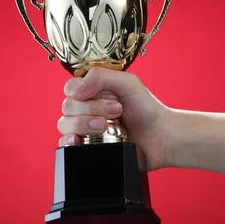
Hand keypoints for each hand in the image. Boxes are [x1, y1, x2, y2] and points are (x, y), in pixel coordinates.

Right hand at [57, 67, 171, 170]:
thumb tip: (76, 89)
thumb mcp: (128, 82)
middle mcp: (85, 109)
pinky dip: (68, 142)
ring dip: (84, 124)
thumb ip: (101, 76)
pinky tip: (80, 140)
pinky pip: (64, 145)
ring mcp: (84, 129)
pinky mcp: (86, 147)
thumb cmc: (146, 109)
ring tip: (107, 128)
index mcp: (92, 91)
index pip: (70, 87)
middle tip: (116, 111)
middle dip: (91, 109)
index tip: (99, 95)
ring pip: (64, 124)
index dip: (79, 91)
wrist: (160, 137)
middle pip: (67, 106)